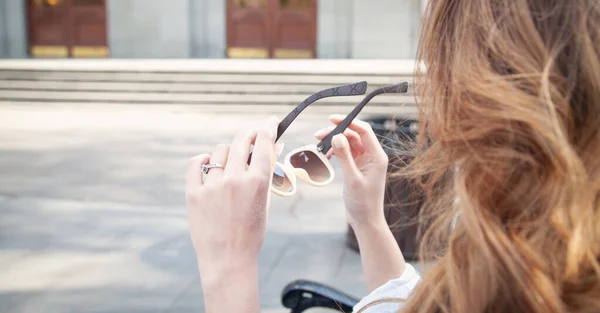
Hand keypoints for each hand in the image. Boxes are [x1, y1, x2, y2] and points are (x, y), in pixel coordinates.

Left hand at [186, 116, 279, 281]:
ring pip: (220, 151)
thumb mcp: (265, 201)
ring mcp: (212, 185)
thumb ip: (267, 172)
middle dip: (248, 135)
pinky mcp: (194, 193)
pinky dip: (203, 161)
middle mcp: (234, 179)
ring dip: (228, 152)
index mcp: (257, 182)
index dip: (267, 128)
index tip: (269, 123)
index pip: (263, 141)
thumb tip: (272, 146)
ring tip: (230, 164)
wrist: (227, 259)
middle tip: (250, 138)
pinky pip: (196, 163)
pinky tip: (209, 164)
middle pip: (240, 139)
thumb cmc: (251, 232)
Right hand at [314, 114, 388, 228]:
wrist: (365, 220)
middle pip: (354, 135)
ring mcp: (365, 161)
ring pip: (348, 143)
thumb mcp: (352, 178)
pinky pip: (346, 153)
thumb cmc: (363, 202)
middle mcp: (373, 156)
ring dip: (334, 142)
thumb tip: (336, 137)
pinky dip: (336, 151)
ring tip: (319, 144)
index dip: (348, 122)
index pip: (364, 131)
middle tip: (318, 135)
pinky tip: (326, 155)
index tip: (332, 119)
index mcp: (377, 156)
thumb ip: (345, 156)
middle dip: (336, 132)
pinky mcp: (358, 167)